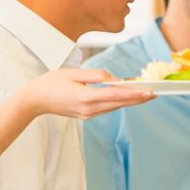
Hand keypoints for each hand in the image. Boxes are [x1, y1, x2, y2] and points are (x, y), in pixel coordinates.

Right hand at [16, 68, 153, 119]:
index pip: (116, 96)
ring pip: (114, 107)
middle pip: (119, 104)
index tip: (149, 92)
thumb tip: (114, 79)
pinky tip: (125, 97)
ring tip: (144, 94)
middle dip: (137, 98)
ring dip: (129, 101)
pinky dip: (117, 102)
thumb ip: (97, 75)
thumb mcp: (74, 73)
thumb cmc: (51, 82)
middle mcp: (89, 109)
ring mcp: (87, 115)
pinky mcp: (86, 116)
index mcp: (86, 97)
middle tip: (154, 94)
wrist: (35, 100)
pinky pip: (106, 108)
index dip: (134, 94)